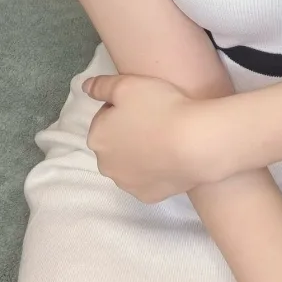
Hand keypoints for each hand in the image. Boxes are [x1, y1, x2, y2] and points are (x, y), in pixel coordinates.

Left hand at [82, 74, 214, 202]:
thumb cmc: (160, 108)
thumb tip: (85, 87)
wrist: (196, 141)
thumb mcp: (127, 85)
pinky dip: (155, 172)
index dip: (125, 108)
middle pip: (115, 144)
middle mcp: (105, 165)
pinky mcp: (148, 196)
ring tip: (165, 140)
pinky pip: (148, 181)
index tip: (145, 105)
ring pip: (130, 165)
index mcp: (97, 137)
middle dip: (128, 134)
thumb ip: (101, 86)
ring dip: (140, 154)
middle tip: (155, 121)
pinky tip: (170, 159)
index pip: (106, 118)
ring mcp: (127, 184)